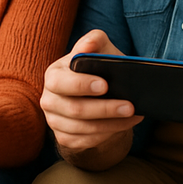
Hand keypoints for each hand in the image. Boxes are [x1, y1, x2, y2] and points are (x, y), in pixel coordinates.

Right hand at [40, 30, 141, 169]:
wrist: (98, 94)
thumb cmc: (98, 68)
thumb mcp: (99, 50)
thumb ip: (93, 41)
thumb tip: (88, 46)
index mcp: (53, 75)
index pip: (61, 82)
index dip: (81, 85)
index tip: (105, 85)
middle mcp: (49, 100)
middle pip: (75, 109)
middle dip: (104, 109)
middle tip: (130, 106)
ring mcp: (55, 121)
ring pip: (83, 128)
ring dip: (111, 123)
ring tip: (133, 115)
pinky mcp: (65, 138)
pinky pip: (86, 141)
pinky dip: (108, 134)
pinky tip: (125, 124)